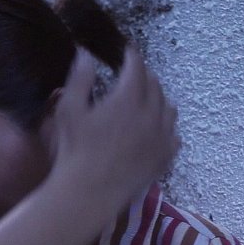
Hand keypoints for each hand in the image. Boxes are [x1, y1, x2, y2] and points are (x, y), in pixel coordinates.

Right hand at [49, 46, 178, 202]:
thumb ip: (80, 79)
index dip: (132, 57)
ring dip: (158, 100)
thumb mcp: (69, 110)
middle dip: (144, 77)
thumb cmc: (74, 150)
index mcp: (128, 98)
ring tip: (146, 102)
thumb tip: (85, 53)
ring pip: (168, 109)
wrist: (89, 192)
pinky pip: (174, 136)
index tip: (127, 52)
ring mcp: (161, 137)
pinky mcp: (164, 158)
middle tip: (133, 77)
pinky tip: (155, 131)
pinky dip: (166, 128)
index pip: (137, 68)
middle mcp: (151, 113)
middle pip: (155, 86)